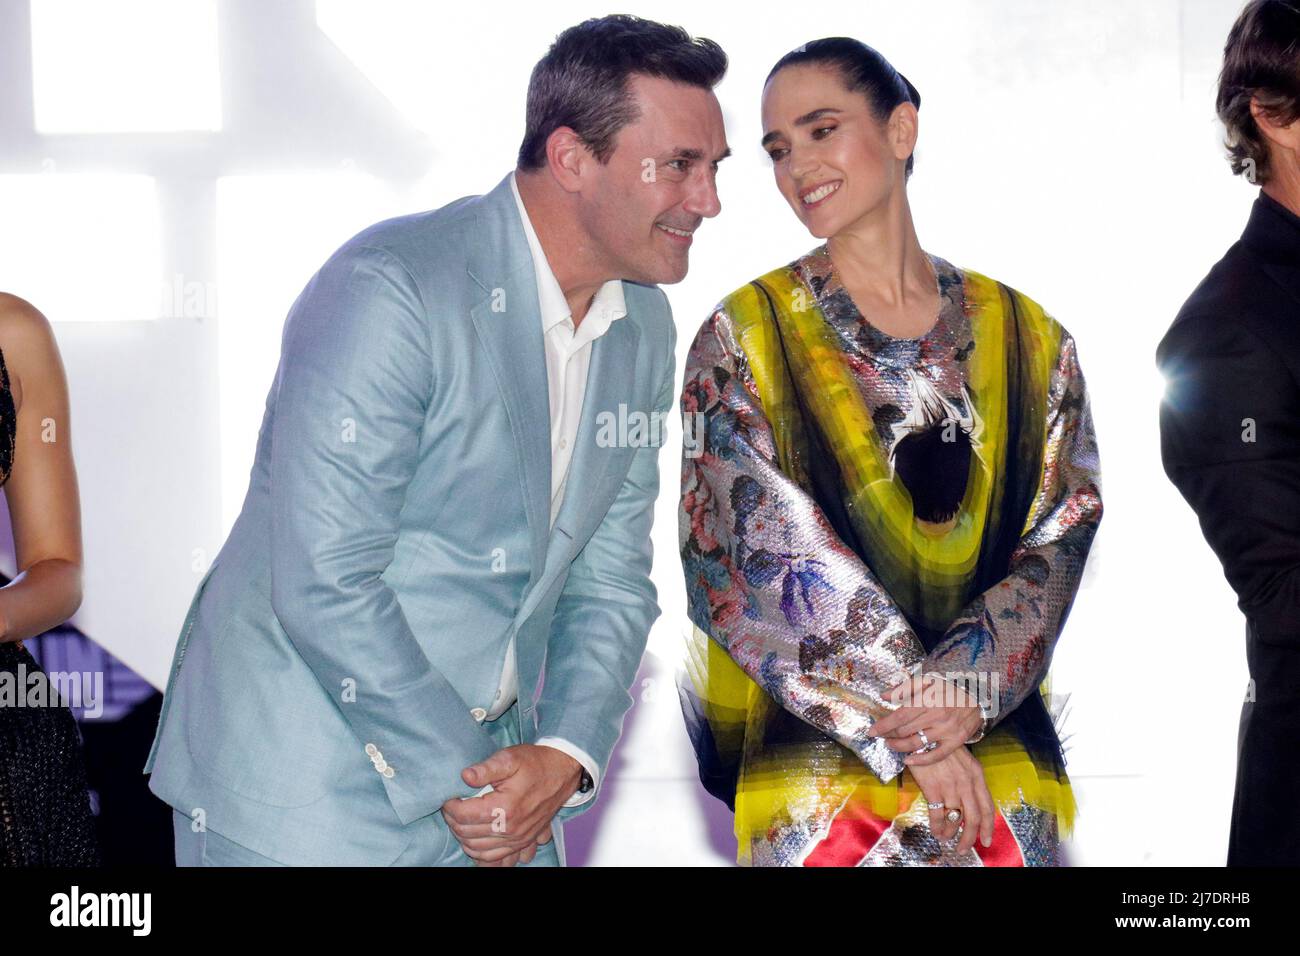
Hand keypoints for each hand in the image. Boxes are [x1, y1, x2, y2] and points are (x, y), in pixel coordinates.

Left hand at [440, 744, 581, 865]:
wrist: (562, 771)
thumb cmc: (535, 763)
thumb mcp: (510, 758)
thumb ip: (485, 768)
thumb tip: (465, 776)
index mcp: (505, 808)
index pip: (464, 816)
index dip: (450, 806)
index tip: (449, 797)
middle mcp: (511, 829)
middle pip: (468, 835)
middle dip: (454, 821)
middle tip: (452, 807)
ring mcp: (518, 839)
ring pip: (479, 851)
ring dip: (465, 839)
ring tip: (462, 821)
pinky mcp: (523, 842)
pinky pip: (497, 860)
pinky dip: (482, 855)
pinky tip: (477, 841)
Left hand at [867, 670, 984, 766]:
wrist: (978, 694)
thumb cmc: (948, 686)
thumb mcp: (926, 680)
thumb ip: (904, 688)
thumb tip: (883, 695)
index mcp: (928, 700)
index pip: (899, 717)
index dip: (883, 725)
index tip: (871, 731)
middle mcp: (937, 716)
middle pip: (905, 731)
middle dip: (889, 735)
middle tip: (882, 736)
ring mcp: (947, 730)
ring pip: (916, 744)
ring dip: (900, 747)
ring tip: (891, 745)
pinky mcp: (956, 741)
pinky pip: (936, 755)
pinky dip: (921, 760)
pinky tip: (908, 761)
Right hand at [908, 746, 995, 851]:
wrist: (921, 734)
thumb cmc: (940, 746)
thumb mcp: (962, 760)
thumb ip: (968, 780)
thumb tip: (968, 803)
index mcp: (976, 774)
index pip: (987, 806)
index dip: (988, 827)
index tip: (986, 840)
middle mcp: (967, 782)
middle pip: (973, 818)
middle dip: (969, 837)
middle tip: (963, 848)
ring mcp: (950, 786)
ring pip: (956, 819)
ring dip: (950, 833)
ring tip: (945, 838)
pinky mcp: (933, 788)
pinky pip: (937, 815)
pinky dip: (937, 827)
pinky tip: (935, 831)